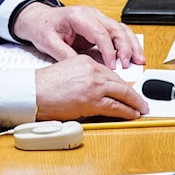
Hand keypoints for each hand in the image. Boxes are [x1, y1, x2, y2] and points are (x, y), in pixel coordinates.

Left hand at [12, 3, 144, 69]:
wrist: (38, 19)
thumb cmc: (43, 27)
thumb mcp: (48, 43)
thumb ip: (65, 55)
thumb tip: (83, 68)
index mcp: (77, 16)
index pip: (100, 33)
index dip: (109, 50)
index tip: (113, 66)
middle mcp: (90, 14)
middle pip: (115, 28)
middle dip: (125, 47)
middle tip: (129, 65)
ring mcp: (97, 18)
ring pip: (121, 29)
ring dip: (131, 45)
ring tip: (139, 61)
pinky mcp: (99, 25)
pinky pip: (118, 32)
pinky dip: (127, 43)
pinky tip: (133, 55)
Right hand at [34, 55, 149, 120]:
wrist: (33, 92)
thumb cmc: (44, 85)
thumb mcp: (67, 71)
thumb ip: (84, 76)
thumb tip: (97, 90)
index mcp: (85, 60)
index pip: (110, 72)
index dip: (121, 84)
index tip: (127, 90)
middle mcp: (92, 70)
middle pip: (120, 81)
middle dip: (133, 93)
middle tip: (140, 100)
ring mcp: (93, 85)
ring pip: (122, 93)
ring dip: (134, 102)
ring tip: (141, 108)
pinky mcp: (92, 100)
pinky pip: (116, 106)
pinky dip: (127, 111)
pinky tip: (132, 114)